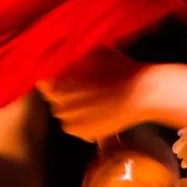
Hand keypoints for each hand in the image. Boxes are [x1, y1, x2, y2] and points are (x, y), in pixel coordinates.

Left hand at [40, 48, 157, 141]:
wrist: (143, 94)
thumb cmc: (120, 68)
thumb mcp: (93, 52)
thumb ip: (73, 56)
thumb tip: (63, 54)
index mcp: (58, 84)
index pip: (43, 82)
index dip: (51, 76)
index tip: (60, 72)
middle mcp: (60, 106)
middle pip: (53, 98)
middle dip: (62, 91)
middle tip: (80, 84)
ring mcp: (71, 123)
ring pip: (63, 113)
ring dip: (72, 106)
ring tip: (90, 98)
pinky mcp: (84, 135)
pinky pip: (75, 126)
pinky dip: (81, 120)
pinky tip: (96, 111)